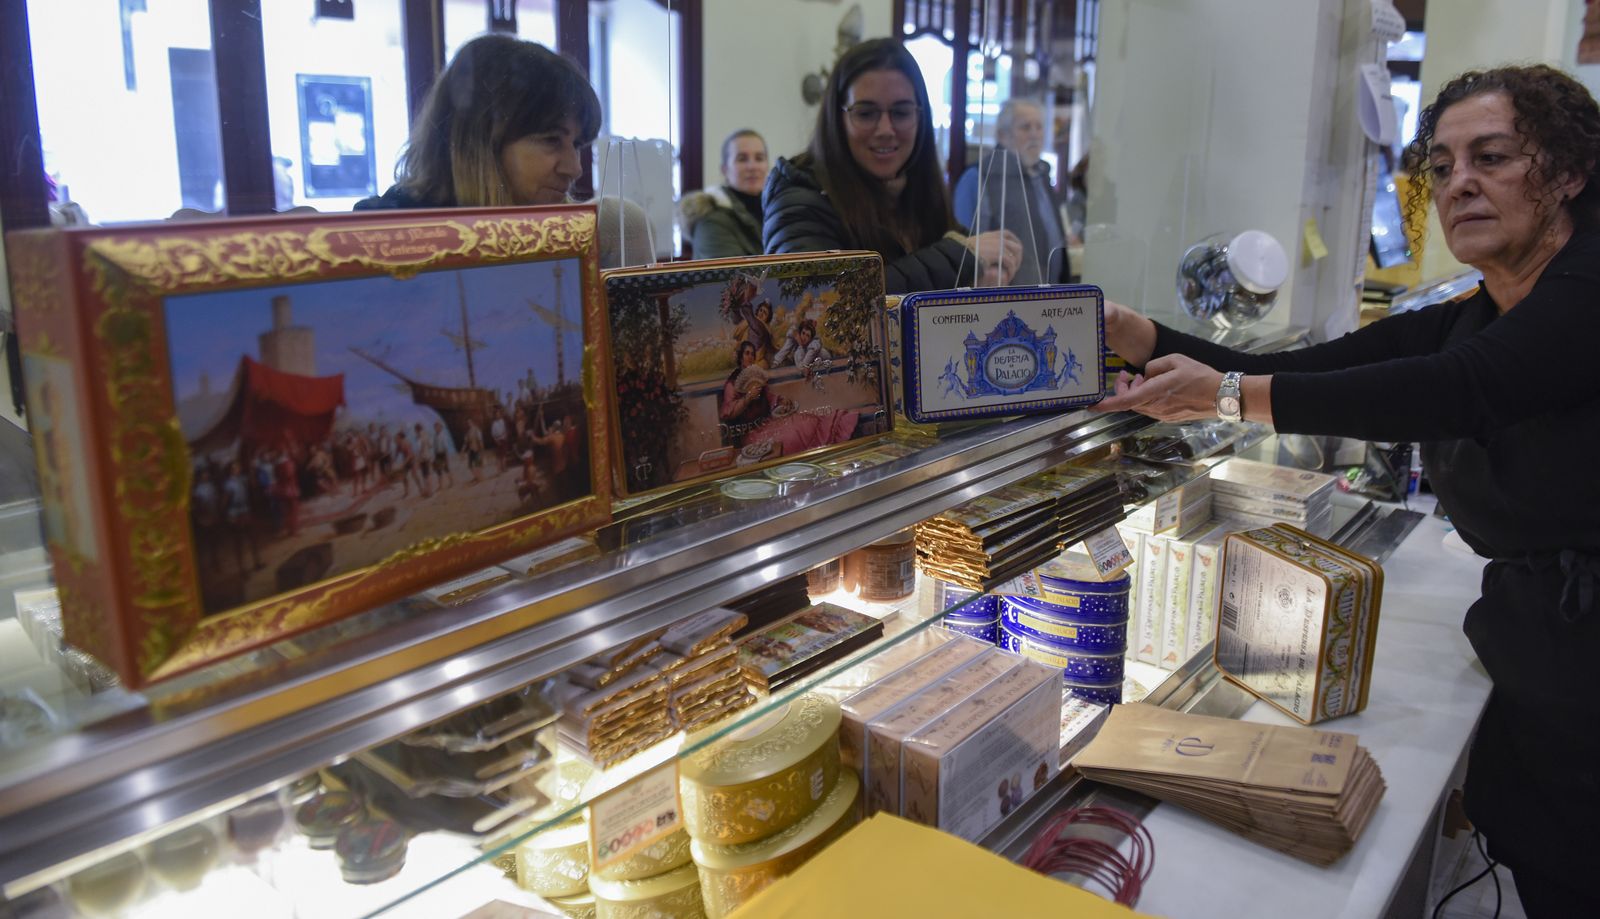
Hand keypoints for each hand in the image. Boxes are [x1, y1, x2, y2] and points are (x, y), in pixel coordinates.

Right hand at [965, 230, 1022, 284]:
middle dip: (1018, 257)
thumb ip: (984, 249)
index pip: (1006, 234)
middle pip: (1015, 244)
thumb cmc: (963, 256)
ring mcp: (998, 244)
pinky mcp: (998, 253)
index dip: (1014, 243)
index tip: (1015, 254)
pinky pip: (1010, 262)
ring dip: (1015, 265)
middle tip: (1014, 268)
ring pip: (1015, 254)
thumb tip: (991, 253)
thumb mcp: (975, 249)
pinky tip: (1007, 277)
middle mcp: (995, 237)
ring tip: (1011, 274)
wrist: (956, 257)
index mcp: (989, 235)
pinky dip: (1011, 270)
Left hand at [1091, 354, 1222, 420]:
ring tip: (1142, 378)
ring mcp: (1162, 414)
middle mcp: (1157, 407)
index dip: (1107, 404)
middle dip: (1122, 388)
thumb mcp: (1176, 360)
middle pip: (1129, 401)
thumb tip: (1144, 375)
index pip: (1126, 400)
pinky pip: (1149, 408)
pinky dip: (1144, 398)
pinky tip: (1154, 387)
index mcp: (1157, 392)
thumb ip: (1154, 365)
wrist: (1223, 397)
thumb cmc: (1201, 376)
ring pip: (1138, 405)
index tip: (1091, 405)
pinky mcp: (1168, 417)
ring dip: (1134, 392)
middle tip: (1126, 373)